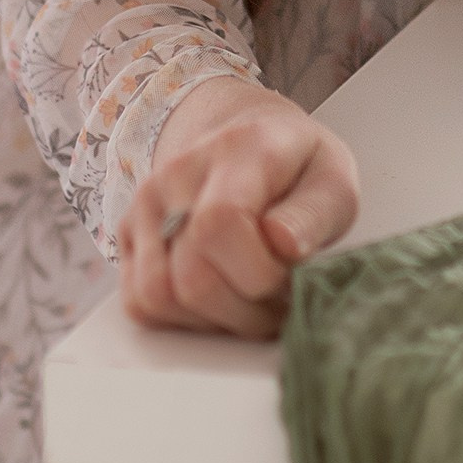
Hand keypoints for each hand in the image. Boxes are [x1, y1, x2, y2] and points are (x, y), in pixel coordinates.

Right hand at [119, 76, 359, 337]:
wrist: (248, 141)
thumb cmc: (296, 169)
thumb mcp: (333, 179)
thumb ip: (315, 214)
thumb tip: (282, 246)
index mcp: (234, 152)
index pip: (220, 223)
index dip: (259, 274)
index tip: (292, 279)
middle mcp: (176, 176)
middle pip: (189, 277)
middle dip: (244, 311)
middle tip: (277, 302)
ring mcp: (145, 207)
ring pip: (157, 296)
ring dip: (212, 321)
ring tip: (249, 303)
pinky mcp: (129, 237)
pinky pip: (138, 303)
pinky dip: (180, 321)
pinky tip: (218, 302)